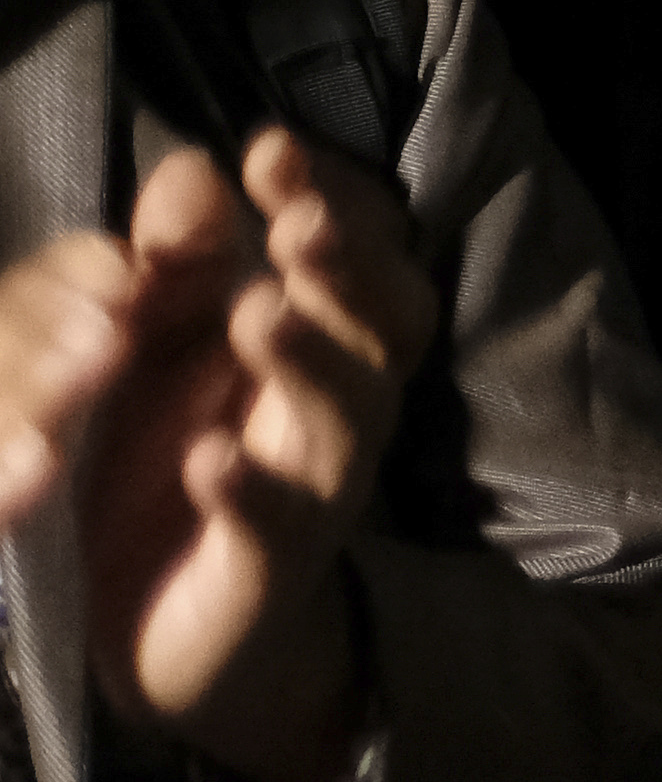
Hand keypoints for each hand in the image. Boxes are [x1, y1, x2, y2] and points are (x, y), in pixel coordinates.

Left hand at [0, 135, 433, 781]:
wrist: (174, 631)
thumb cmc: (179, 461)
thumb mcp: (162, 345)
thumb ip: (177, 259)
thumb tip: (196, 169)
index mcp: (327, 337)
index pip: (359, 250)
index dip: (331, 197)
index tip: (271, 151)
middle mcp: (345, 402)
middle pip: (380, 323)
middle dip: (345, 268)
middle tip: (298, 226)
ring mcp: (316, 485)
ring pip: (344, 415)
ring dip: (310, 362)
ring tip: (260, 317)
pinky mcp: (269, 568)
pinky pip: (277, 527)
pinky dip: (250, 491)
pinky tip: (214, 460)